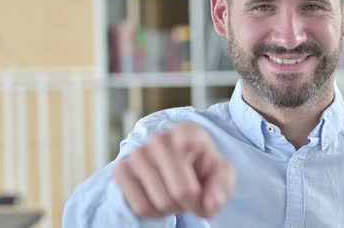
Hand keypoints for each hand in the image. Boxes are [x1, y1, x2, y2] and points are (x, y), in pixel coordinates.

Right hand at [114, 122, 235, 217]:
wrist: (177, 171)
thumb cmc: (201, 170)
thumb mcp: (220, 174)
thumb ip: (222, 186)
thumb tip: (211, 204)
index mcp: (188, 131)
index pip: (188, 139)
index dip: (195, 156)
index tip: (192, 155)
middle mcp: (160, 138)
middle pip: (181, 190)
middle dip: (192, 203)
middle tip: (194, 198)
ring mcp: (137, 154)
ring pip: (161, 201)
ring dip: (173, 208)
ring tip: (177, 197)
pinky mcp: (121, 170)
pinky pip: (141, 206)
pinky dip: (155, 213)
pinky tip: (160, 200)